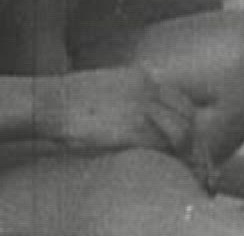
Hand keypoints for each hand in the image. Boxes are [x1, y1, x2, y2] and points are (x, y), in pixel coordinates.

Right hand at [38, 66, 199, 161]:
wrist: (53, 103)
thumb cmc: (70, 100)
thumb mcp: (105, 85)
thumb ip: (125, 92)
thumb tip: (128, 110)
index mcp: (141, 78)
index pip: (178, 97)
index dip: (183, 118)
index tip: (181, 134)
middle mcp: (148, 90)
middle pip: (186, 112)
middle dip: (190, 134)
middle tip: (186, 153)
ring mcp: (143, 109)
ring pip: (182, 129)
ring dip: (184, 148)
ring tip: (177, 162)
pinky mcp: (135, 130)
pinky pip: (165, 145)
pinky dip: (170, 157)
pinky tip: (165, 166)